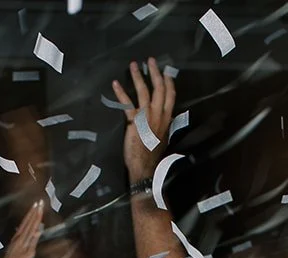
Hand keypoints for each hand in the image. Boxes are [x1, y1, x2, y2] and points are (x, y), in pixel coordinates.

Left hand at [112, 58, 175, 184]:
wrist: (144, 166)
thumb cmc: (153, 154)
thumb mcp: (163, 137)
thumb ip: (163, 124)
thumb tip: (164, 116)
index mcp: (167, 118)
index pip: (171, 95)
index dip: (168, 81)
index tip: (166, 71)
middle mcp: (159, 115)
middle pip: (159, 89)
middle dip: (155, 72)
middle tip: (150, 60)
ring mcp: (146, 117)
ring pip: (144, 92)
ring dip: (139, 77)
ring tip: (134, 65)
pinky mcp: (133, 122)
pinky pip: (127, 104)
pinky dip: (121, 93)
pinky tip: (116, 84)